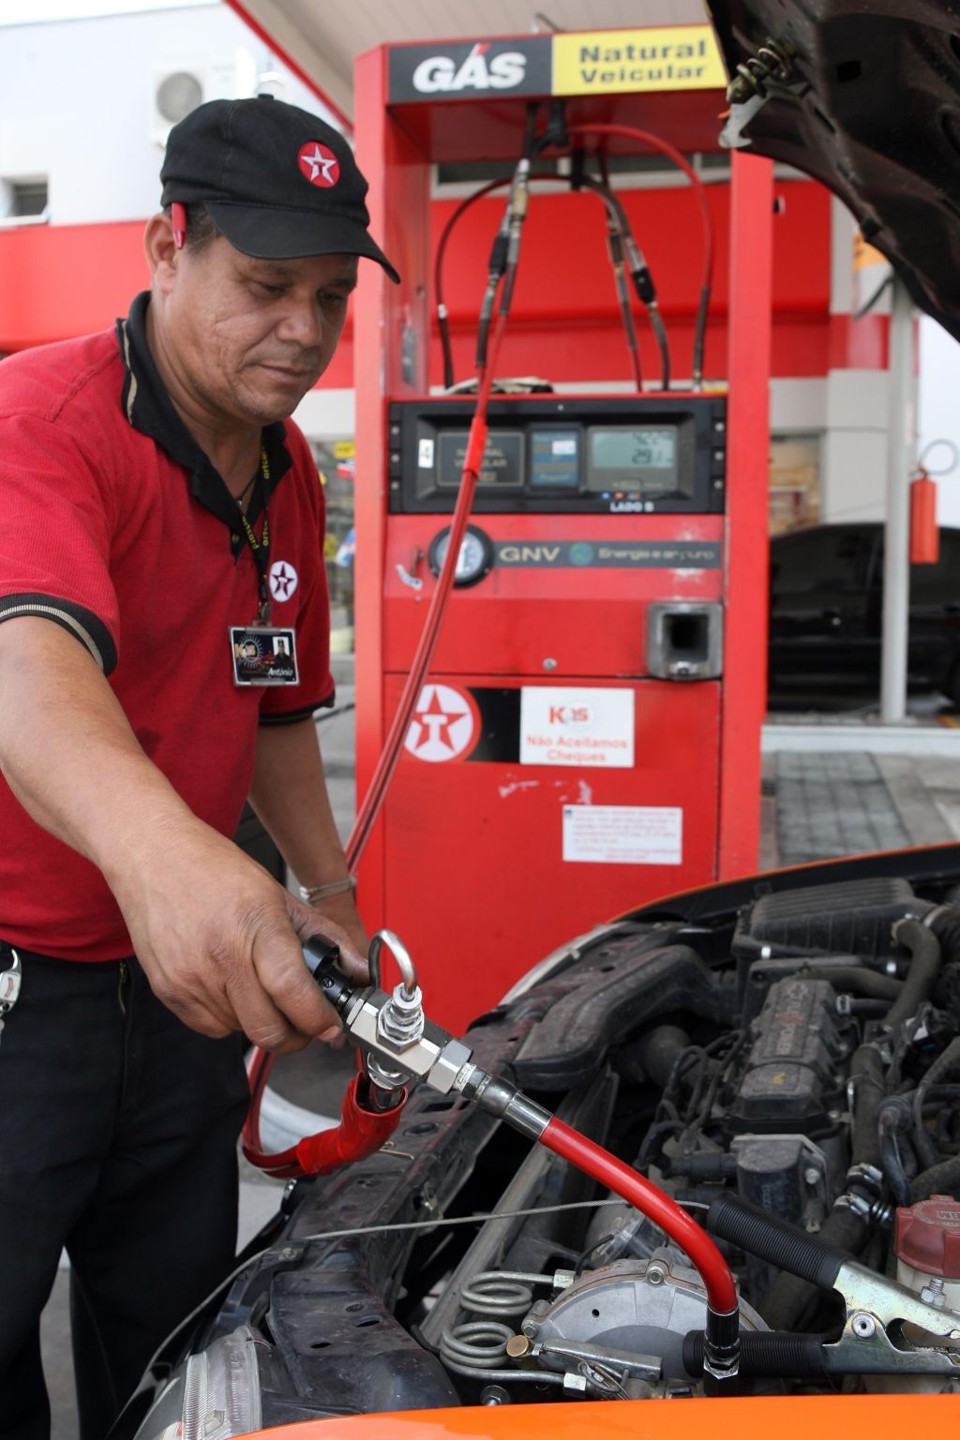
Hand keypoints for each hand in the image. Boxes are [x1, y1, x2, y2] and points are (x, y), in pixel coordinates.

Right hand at [107, 815, 367, 1051]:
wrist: (152, 856)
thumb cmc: (215, 870)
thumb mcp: (280, 895)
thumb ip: (326, 936)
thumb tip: (359, 971)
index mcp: (256, 925)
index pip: (293, 993)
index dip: (319, 1020)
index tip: (331, 1025)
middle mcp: (220, 956)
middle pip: (268, 1030)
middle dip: (297, 1035)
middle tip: (306, 1021)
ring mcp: (190, 978)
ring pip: (242, 1032)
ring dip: (262, 1022)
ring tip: (264, 989)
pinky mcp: (169, 991)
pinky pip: (212, 1028)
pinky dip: (231, 1018)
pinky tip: (234, 987)